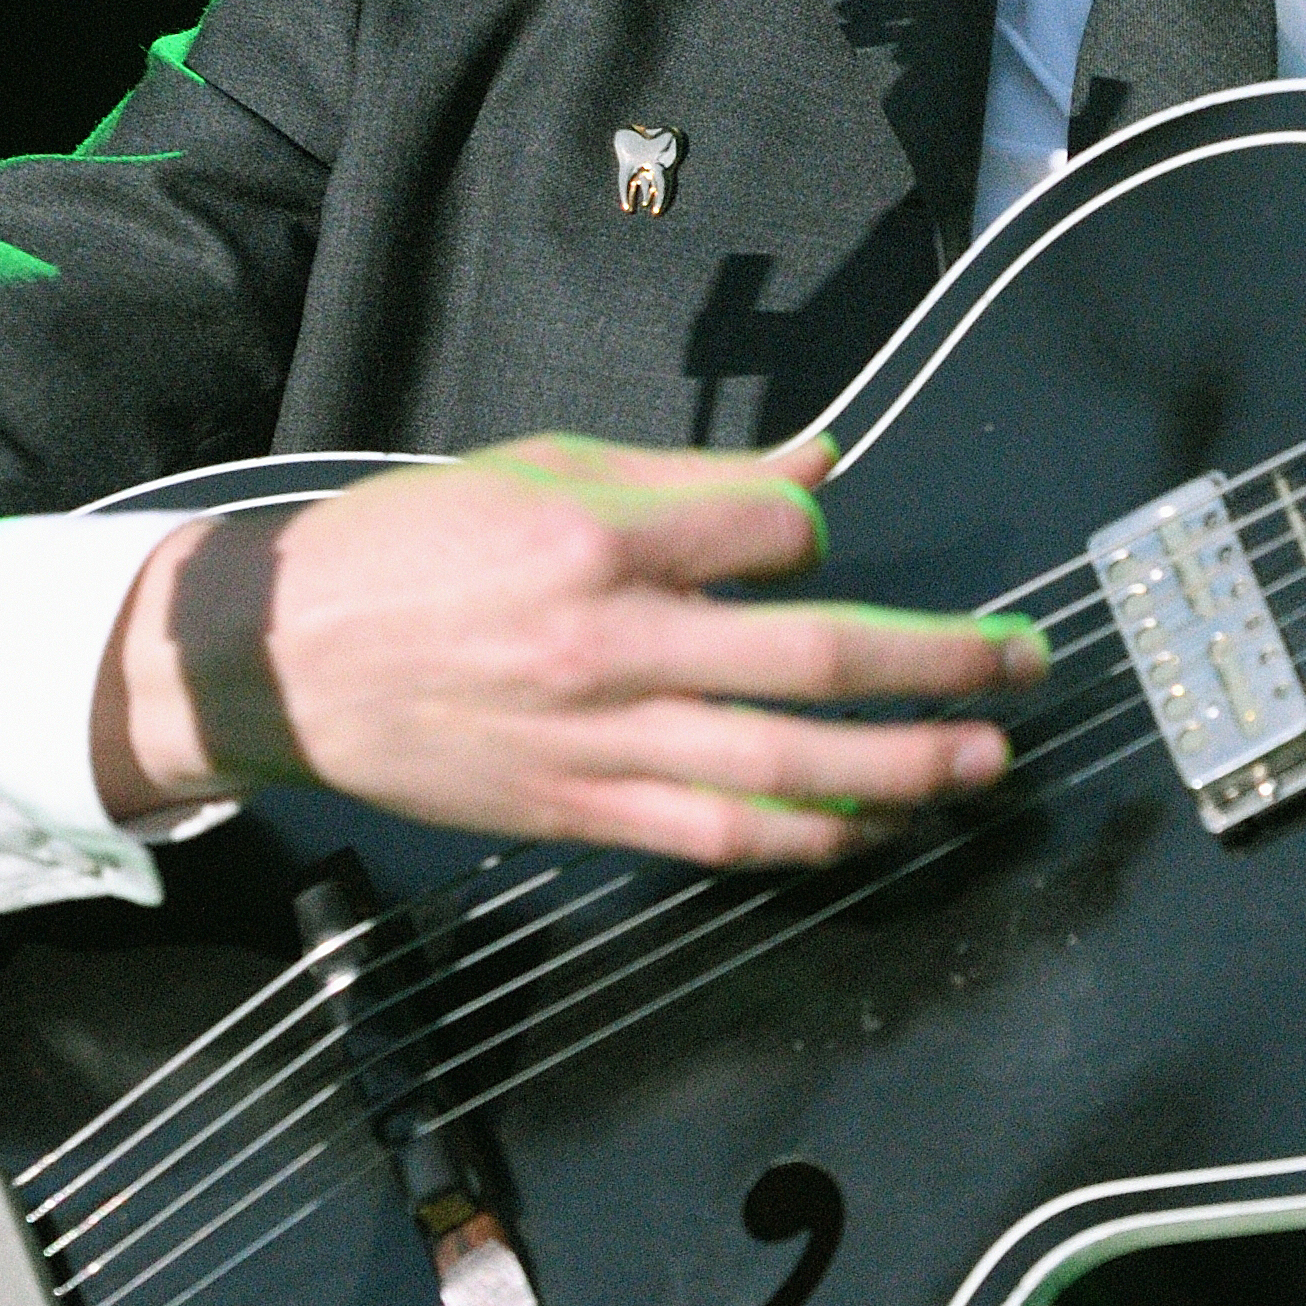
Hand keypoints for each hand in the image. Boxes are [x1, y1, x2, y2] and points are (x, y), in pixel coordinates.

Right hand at [92, 430, 1049, 865]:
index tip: (820, 541)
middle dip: (937, 662)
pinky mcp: (578, 812)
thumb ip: (691, 475)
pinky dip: (803, 840)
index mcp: (601, 538)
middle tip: (1023, 662)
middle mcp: (611, 644)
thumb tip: (822, 465)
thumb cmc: (410, 547)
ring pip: (782, 773)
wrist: (283, 657)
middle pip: (813, 662)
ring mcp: (598, 741)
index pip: (773, 537)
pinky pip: (715, 838)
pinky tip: (869, 829)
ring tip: (983, 761)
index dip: (821, 536)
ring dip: (901, 771)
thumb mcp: (544, 468)